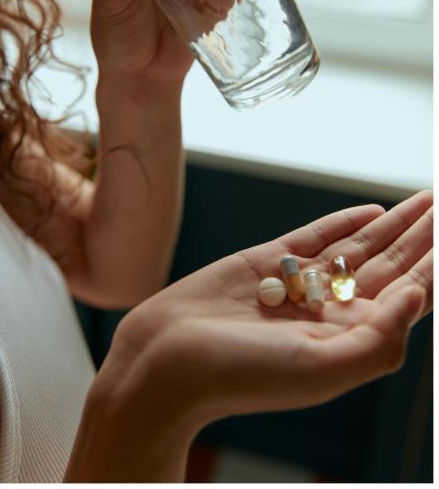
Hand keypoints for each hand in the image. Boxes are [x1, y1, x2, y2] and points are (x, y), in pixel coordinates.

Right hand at [105, 191, 431, 420]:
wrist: (166, 359)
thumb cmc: (236, 376)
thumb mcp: (318, 369)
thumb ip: (378, 340)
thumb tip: (419, 295)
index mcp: (349, 340)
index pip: (410, 297)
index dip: (436, 264)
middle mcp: (331, 312)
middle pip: (393, 266)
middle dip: (424, 236)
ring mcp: (302, 285)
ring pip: (361, 247)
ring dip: (395, 224)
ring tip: (426, 202)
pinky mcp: (270, 262)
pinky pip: (316, 237)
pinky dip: (345, 221)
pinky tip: (371, 211)